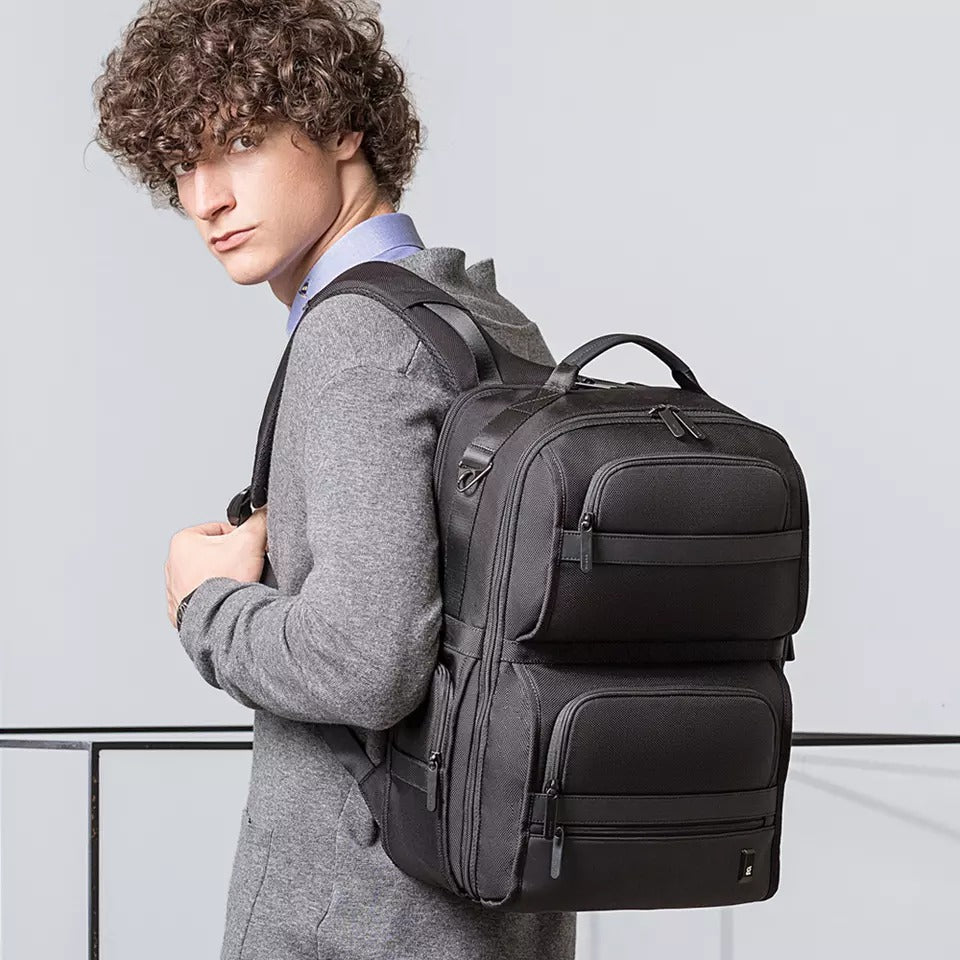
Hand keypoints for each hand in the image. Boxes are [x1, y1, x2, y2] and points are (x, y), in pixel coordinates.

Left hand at [165, 506, 267, 627]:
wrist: (216, 621)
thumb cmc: (224, 580)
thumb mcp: (249, 541)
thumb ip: (258, 521)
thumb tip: (265, 512)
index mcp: (182, 542)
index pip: (220, 530)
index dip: (240, 538)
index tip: (248, 550)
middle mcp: (172, 564)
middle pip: (215, 553)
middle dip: (232, 559)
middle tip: (244, 569)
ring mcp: (174, 589)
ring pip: (209, 576)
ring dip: (224, 578)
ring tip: (234, 586)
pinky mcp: (181, 610)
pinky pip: (203, 598)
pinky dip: (215, 599)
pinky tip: (225, 601)